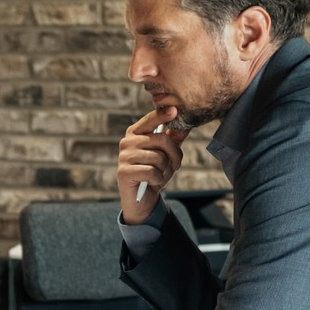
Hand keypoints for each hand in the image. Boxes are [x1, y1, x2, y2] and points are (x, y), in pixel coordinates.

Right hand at [117, 105, 190, 224]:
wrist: (141, 199)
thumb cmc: (153, 173)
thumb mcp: (166, 155)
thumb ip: (173, 140)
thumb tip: (186, 126)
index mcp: (135, 133)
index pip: (150, 120)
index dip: (162, 115)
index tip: (174, 110)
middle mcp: (127, 142)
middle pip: (161, 140)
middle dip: (174, 154)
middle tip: (175, 165)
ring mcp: (123, 157)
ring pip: (158, 157)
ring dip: (165, 170)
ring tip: (158, 175)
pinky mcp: (124, 172)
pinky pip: (152, 172)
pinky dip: (157, 180)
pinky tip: (151, 182)